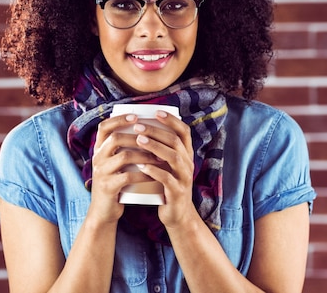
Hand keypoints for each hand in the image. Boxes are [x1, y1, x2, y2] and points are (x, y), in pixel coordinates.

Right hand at [90, 113, 162, 223]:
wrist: (104, 211)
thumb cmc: (116, 184)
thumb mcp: (115, 164)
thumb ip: (123, 149)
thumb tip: (145, 130)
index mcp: (99, 149)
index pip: (104, 127)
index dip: (119, 119)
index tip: (135, 116)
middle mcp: (97, 158)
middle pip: (115, 138)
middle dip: (137, 136)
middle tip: (154, 139)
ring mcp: (101, 173)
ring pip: (123, 156)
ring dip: (144, 155)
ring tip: (159, 156)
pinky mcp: (108, 187)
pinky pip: (127, 176)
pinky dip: (143, 173)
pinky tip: (154, 174)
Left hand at [132, 110, 196, 228]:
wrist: (177, 215)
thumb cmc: (167, 186)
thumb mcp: (168, 166)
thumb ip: (162, 150)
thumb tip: (142, 128)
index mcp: (186, 155)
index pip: (184, 131)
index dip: (172, 120)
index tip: (156, 112)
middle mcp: (188, 164)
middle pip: (175, 141)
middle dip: (157, 131)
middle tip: (138, 125)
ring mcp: (184, 178)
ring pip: (173, 157)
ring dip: (155, 147)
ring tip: (138, 140)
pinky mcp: (177, 193)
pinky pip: (167, 179)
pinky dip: (154, 171)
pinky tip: (141, 165)